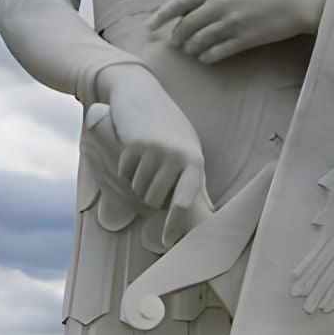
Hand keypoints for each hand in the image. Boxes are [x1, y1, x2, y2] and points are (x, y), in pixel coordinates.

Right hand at [98, 64, 207, 215]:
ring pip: (137, 189)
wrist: (141, 93)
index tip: (168, 241)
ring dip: (137, 182)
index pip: (184, 200)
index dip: (175, 223)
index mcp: (194, 160)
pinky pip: (124, 174)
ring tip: (145, 161)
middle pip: (153, 199)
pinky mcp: (132, 146)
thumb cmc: (170, 127)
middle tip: (152, 176)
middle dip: (149, 195)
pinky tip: (133, 151)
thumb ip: (194, 179)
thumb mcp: (188, 148)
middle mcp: (175, 156)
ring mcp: (153, 151)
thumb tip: (208, 211)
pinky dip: (125, 169)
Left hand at [151, 0, 327, 63]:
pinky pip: (216, 53)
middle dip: (177, 36)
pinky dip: (206, 57)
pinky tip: (205, 57)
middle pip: (186, 26)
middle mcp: (219, 4)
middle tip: (175, 41)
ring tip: (191, 49)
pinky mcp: (243, 40)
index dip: (161, 16)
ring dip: (191, 48)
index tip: (150, 26)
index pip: (180, 3)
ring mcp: (231, 24)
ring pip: (198, 42)